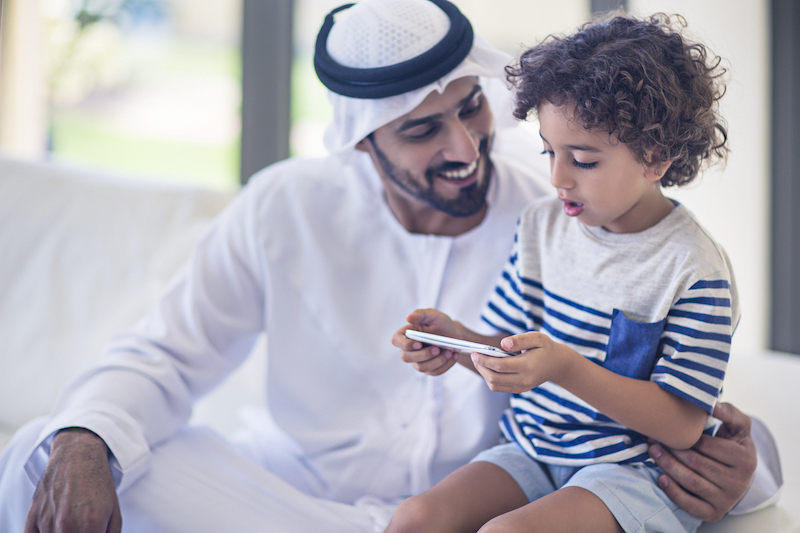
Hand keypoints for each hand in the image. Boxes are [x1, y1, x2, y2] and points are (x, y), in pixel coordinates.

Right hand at [25, 428, 121, 532]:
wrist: (78, 455)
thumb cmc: (99, 483)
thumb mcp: (114, 512)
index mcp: (91, 525)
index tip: (92, 530)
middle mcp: (66, 525)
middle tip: (81, 524)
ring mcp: (47, 521)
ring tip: (70, 519)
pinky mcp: (32, 517)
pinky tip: (54, 524)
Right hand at [391, 309, 459, 375]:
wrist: (454, 335)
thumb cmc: (440, 323)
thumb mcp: (433, 315)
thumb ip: (421, 314)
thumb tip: (409, 317)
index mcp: (405, 334)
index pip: (396, 341)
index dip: (405, 344)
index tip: (419, 343)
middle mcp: (408, 349)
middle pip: (406, 357)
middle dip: (424, 354)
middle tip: (438, 349)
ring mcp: (417, 361)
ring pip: (421, 367)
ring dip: (437, 361)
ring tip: (450, 351)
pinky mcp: (428, 369)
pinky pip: (434, 372)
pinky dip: (446, 365)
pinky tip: (453, 356)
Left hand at [471, 331, 570, 393]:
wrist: (558, 364)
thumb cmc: (546, 348)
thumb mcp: (537, 338)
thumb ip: (520, 340)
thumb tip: (503, 344)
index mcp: (527, 366)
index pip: (499, 366)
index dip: (484, 360)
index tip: (475, 352)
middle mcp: (524, 380)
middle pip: (494, 378)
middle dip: (480, 367)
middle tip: (474, 355)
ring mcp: (521, 387)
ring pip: (494, 385)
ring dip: (484, 373)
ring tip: (479, 361)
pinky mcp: (519, 389)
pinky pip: (499, 387)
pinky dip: (490, 378)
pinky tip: (488, 367)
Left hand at [648, 402, 756, 521]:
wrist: (738, 474)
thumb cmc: (733, 444)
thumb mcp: (738, 427)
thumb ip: (729, 412)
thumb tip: (713, 405)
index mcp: (746, 459)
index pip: (707, 446)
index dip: (683, 436)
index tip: (665, 428)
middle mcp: (739, 482)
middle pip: (696, 464)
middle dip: (671, 450)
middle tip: (652, 440)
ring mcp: (727, 500)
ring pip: (691, 482)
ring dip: (667, 466)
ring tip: (653, 452)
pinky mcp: (714, 513)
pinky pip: (691, 505)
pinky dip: (673, 492)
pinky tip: (661, 478)